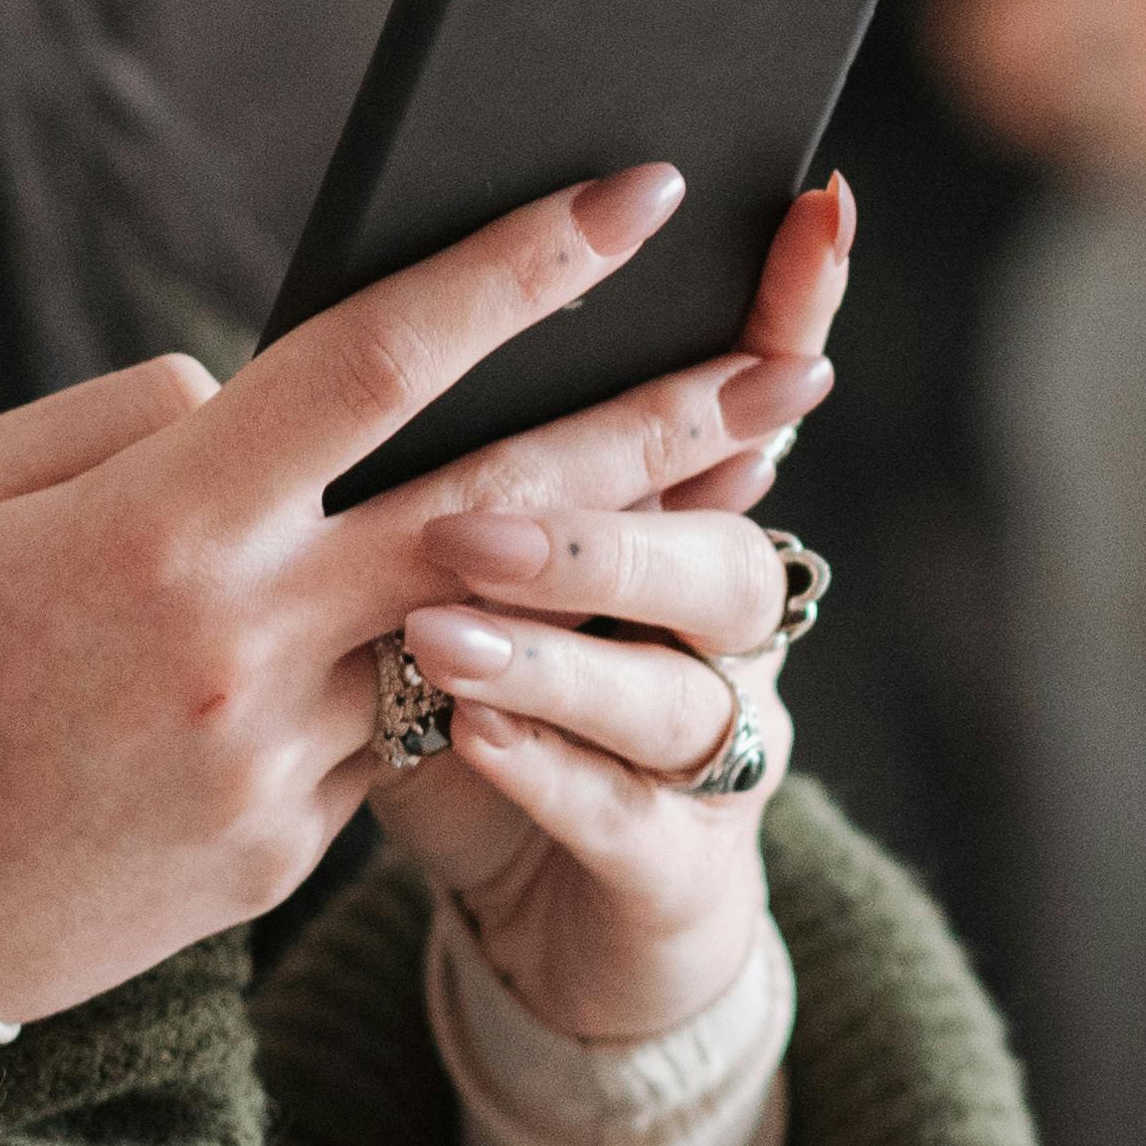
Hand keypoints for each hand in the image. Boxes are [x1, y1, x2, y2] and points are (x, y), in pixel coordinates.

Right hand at [0, 165, 816, 1026]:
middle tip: (790, 353)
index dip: (516, 268)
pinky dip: (469, 672)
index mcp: (164, 522)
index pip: (378, 359)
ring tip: (732, 483)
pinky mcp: (289, 850)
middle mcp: (246, 636)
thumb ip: (123, 418)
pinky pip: (403, 732)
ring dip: (618, 559)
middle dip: (660, 423)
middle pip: (504, 503)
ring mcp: (279, 756)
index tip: (632, 194)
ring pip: (488, 633)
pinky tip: (545, 627)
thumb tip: (252, 384)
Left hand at [369, 177, 853, 1041]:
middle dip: (614, 512)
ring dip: (564, 652)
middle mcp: (724, 635)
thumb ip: (422, 474)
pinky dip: (553, 772)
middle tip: (472, 510)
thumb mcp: (435, 583)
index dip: (793, 309)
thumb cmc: (470, 729)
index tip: (811, 201)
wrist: (540, 944)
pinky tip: (472, 735)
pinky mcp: (680, 876)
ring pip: (682, 687)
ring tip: (442, 632)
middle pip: (720, 551)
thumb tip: (334, 333)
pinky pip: (633, 818)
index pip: (754, 402)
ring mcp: (717, 757)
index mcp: (676, 533)